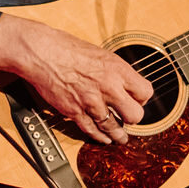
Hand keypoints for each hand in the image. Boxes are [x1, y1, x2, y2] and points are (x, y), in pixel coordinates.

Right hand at [0, 13, 152, 143]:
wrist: (43, 52)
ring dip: (119, 135)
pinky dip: (100, 137)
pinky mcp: (75, 111)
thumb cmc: (69, 49)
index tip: (137, 100)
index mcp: (117, 69)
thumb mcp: (102, 55)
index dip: (142, 98)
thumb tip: (125, 84)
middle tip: (129, 117)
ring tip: (121, 138)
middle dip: (133, 118)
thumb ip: (115, 72)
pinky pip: (92, 130)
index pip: (145, 92)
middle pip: (135, 115)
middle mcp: (108, 87)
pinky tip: (104, 139)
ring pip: (114, 128)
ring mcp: (91, 101)